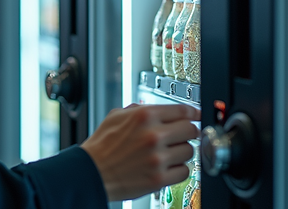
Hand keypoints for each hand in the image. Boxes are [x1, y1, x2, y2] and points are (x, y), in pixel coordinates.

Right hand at [80, 104, 199, 201]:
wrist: (91, 172)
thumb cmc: (102, 145)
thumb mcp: (117, 116)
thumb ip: (140, 109)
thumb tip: (160, 108)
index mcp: (144, 116)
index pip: (182, 110)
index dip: (193, 113)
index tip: (196, 116)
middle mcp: (153, 135)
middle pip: (191, 130)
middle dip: (188, 132)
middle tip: (182, 136)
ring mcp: (158, 158)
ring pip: (189, 151)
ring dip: (182, 152)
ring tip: (168, 153)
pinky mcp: (159, 179)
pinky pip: (184, 171)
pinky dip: (178, 169)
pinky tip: (166, 166)